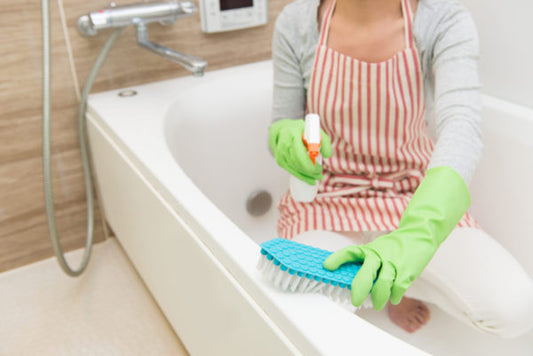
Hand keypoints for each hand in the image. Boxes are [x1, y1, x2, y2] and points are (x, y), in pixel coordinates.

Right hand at [269, 119, 331, 184]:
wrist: (282, 130)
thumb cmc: (301, 130)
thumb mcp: (315, 130)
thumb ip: (324, 141)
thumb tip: (327, 156)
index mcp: (293, 134)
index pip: (300, 155)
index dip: (310, 165)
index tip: (320, 168)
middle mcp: (285, 144)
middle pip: (298, 164)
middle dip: (310, 172)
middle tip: (320, 174)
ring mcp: (280, 153)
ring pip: (295, 168)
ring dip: (307, 175)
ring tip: (317, 177)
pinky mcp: (279, 160)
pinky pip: (291, 171)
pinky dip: (301, 177)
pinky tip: (309, 180)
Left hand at [323, 231, 437, 310]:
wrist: (419, 236)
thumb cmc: (393, 247)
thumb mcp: (376, 249)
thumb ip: (365, 264)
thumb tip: (350, 281)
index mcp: (369, 250)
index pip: (350, 252)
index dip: (338, 258)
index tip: (327, 266)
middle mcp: (379, 256)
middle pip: (367, 272)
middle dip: (359, 288)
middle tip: (355, 301)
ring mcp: (394, 263)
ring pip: (383, 283)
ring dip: (378, 297)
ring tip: (376, 304)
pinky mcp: (407, 271)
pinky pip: (399, 287)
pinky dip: (395, 296)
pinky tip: (393, 298)